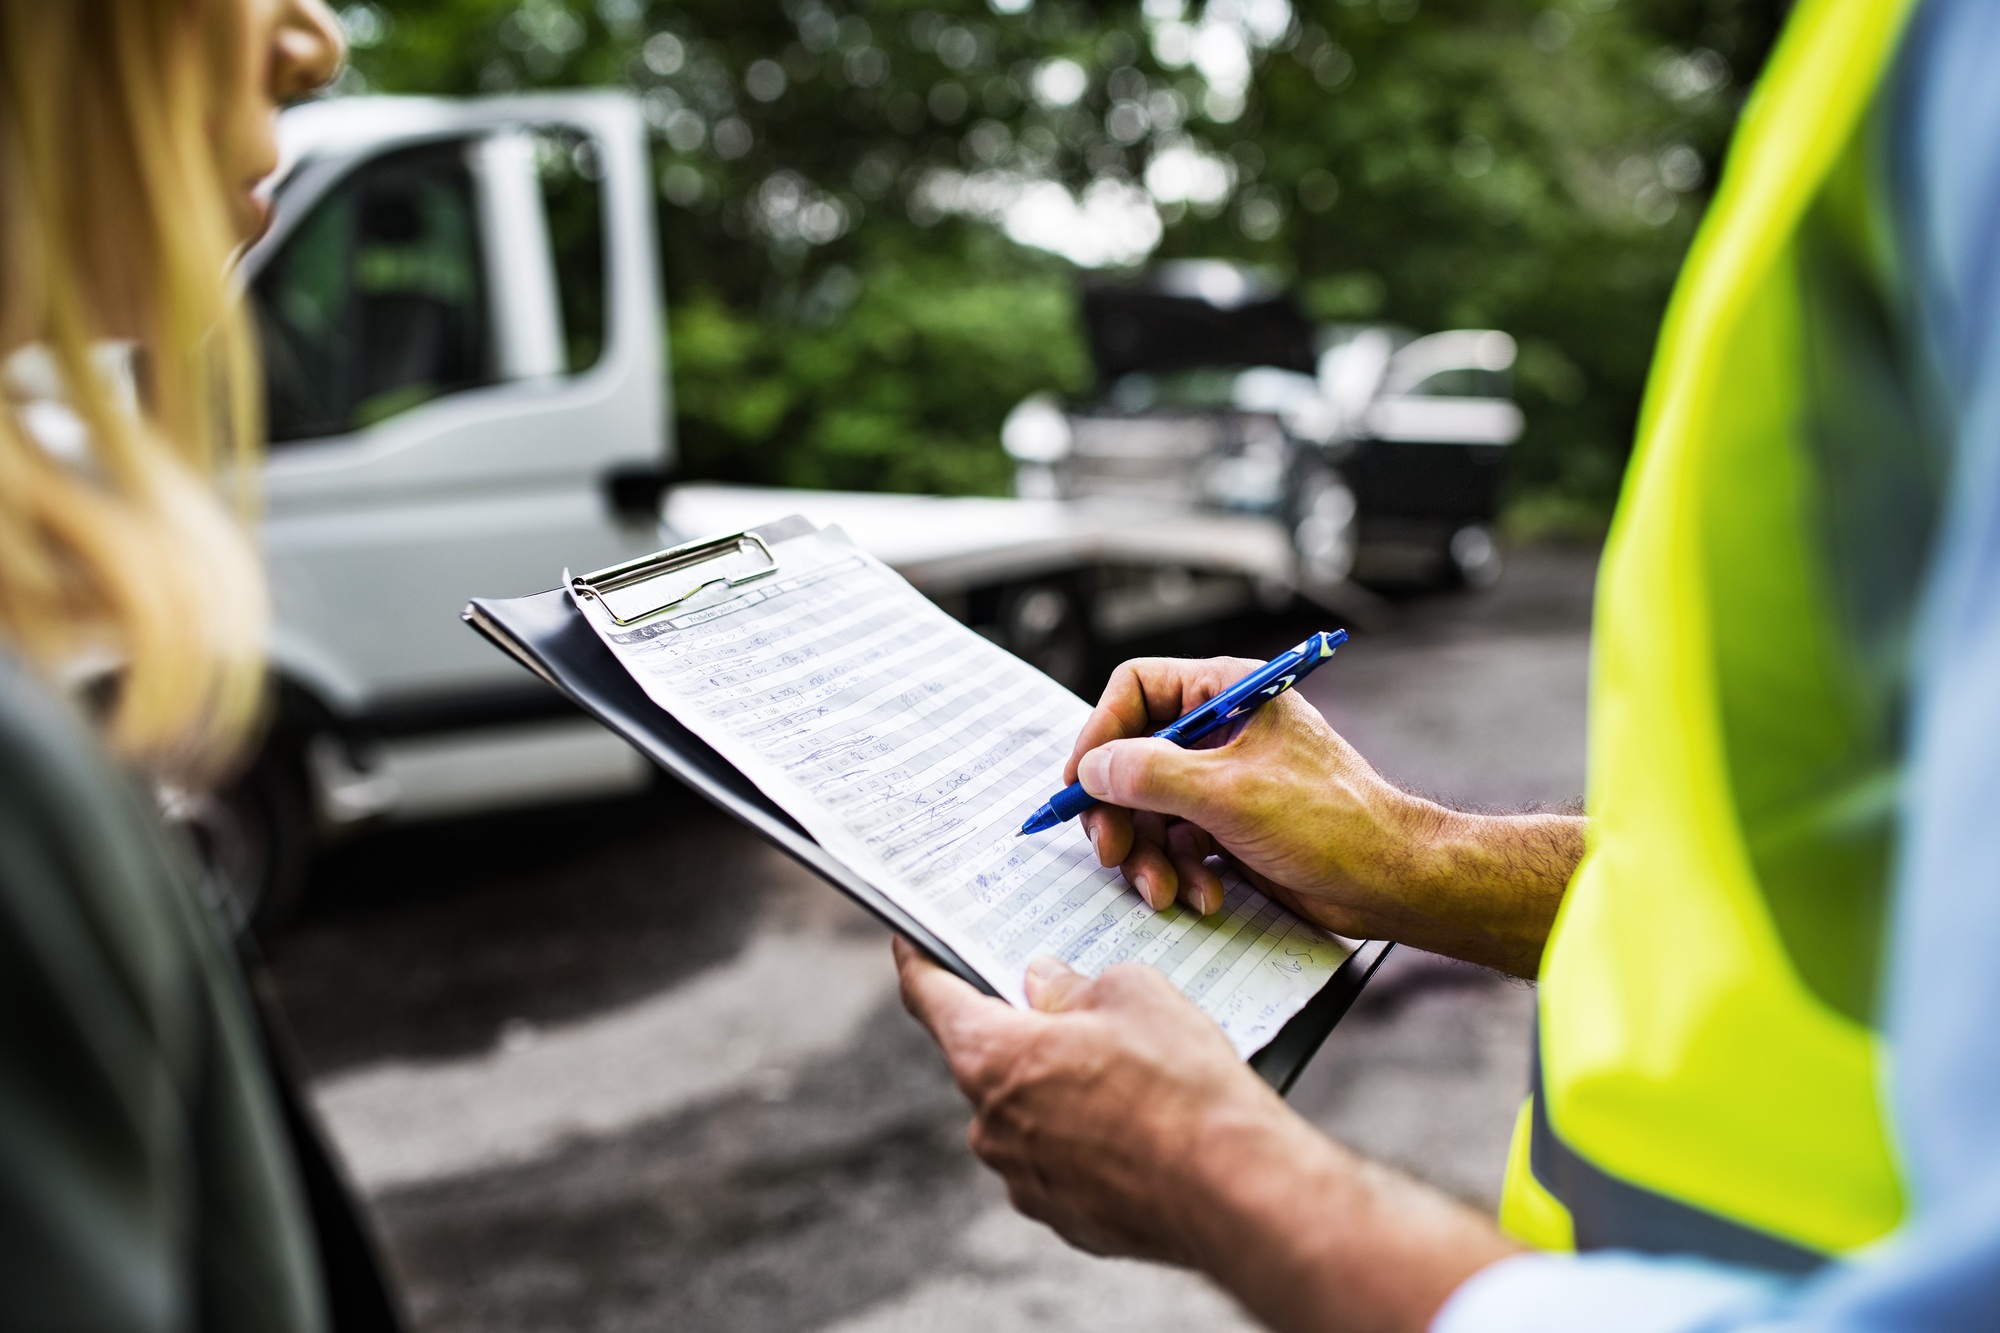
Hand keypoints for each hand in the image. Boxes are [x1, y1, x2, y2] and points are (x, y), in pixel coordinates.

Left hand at [894, 938, 1521, 1332]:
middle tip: (1075, 1009)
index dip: (920, 963)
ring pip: (1028, 1115)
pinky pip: (1061, 1161)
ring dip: (1061, 1090)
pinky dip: (1088, 1140)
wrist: (1236, 1189)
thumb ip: (1074, 984)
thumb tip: (1045, 984)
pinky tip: (1142, 1125)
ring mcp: (1026, 1179)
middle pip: (987, 1060)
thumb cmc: (1181, 1083)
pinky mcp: (1066, 1217)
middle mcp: (993, 1126)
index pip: (931, 998)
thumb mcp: (1132, 992)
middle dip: (1023, 1032)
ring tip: (1130, 1075)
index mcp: (993, 1058)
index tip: (909, 945)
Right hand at [1065, 657, 1581, 976]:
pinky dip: (1179, 871)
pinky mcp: (1229, 826)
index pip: (1137, 689)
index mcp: (1228, 692)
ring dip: (1147, 855)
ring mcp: (1224, 780)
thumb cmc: (1332, 823)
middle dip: (1120, 812)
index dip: (1101, 732)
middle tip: (1111, 851)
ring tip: (1164, 891)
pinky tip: (1203, 895)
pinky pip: (1176, 842)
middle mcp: (1222, 730)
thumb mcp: (1229, 793)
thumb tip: (1094, 768)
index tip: (1083, 783)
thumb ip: (1151, 774)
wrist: (1390, 882)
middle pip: (1133, 758)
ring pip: (1148, 809)